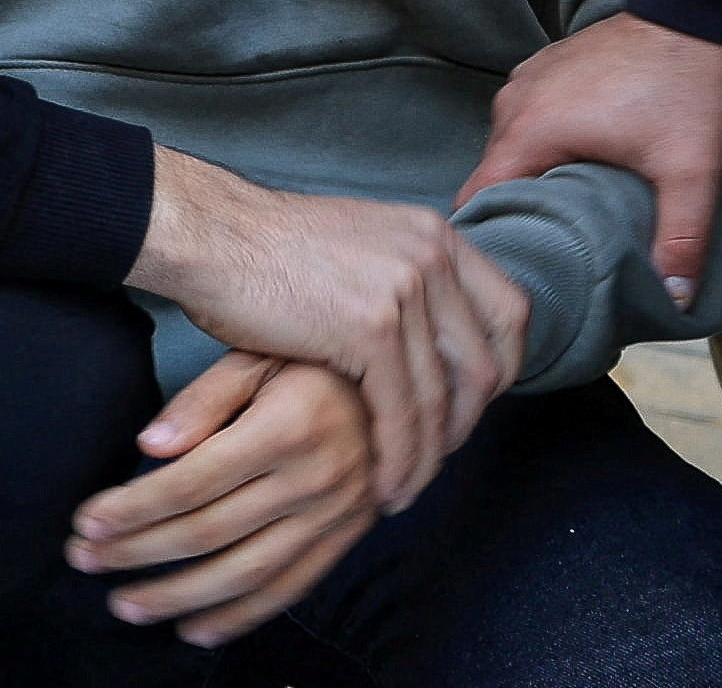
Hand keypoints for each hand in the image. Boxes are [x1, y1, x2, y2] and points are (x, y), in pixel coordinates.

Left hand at [66, 352, 379, 647]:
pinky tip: (194, 629)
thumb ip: (204, 398)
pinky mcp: (346, 539)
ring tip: (125, 604)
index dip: (133, 507)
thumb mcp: (260, 353)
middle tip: (82, 561)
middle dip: (137, 551)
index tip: (86, 521)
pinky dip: (240, 617)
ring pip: (243, 572)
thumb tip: (149, 447)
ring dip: (177, 596)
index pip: (192, 481)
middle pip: (208, 531)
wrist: (400, 382)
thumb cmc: (314, 360)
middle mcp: (313, 478)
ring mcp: (334, 515)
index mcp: (286, 426)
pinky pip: (289, 590)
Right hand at [127, 148, 525, 510]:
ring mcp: (406, 287)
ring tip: (404, 488)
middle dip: (464, 425)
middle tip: (432, 459)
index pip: (510, 313)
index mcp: (435, 233)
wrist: (210, 235)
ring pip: (443, 398)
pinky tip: (383, 484)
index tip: (468, 410)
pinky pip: (402, 412)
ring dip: (427, 457)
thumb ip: (406, 283)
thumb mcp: (361, 249)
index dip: (500, 372)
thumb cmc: (268, 253)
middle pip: (486, 362)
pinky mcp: (372, 325)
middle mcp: (432, 253)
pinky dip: (397, 459)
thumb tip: (438, 345)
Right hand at [456, 11, 721, 308]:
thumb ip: (681, 238)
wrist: (697, 12)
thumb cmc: (686, 86)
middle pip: (492, 176)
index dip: (487, 236)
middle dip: (513, 212)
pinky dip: (542, 145)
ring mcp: (528, 79)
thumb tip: (674, 299)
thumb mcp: (691, 171)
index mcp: (531, 128)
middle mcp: (516, 102)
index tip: (506, 268)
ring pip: (510, 147)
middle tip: (544, 251)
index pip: (476, 197)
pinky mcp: (546, 68)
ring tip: (562, 212)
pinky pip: (527, 119)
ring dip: (529, 177)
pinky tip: (575, 165)